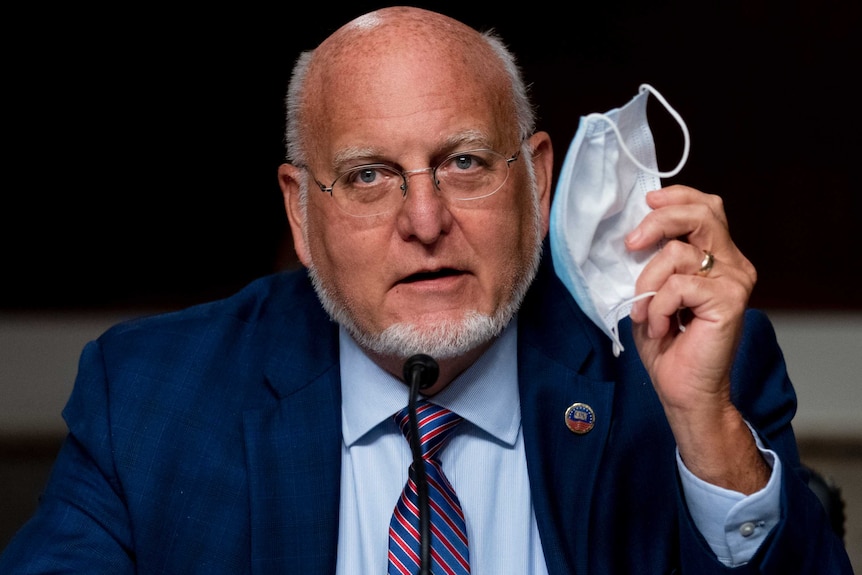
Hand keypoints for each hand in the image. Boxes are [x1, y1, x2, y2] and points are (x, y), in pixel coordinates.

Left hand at [626, 185, 767, 491]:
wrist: (684, 390)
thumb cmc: (668, 344)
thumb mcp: (654, 291)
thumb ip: (655, 259)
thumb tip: (634, 232)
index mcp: (719, 257)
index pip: (706, 207)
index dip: (676, 197)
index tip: (646, 203)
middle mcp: (734, 264)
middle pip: (701, 213)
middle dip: (658, 222)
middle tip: (630, 245)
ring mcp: (735, 281)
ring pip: (677, 253)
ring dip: (647, 283)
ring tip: (644, 312)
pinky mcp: (729, 301)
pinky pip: (678, 285)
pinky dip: (657, 306)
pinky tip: (659, 327)